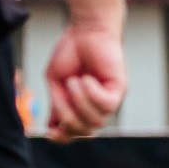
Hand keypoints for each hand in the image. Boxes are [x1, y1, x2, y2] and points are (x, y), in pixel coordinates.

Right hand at [44, 25, 125, 142]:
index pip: (76, 133)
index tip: (49, 133)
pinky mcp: (119, 88)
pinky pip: (106, 105)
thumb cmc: (71, 52)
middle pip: (86, 131)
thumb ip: (57, 104)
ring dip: (79, 102)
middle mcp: (98, 106)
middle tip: (61, 95)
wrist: (85, 29)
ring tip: (74, 81)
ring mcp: (110, 98)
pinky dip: (91, 93)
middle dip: (69, 118)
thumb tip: (52, 129)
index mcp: (81, 106)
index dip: (63, 137)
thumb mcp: (56, 82)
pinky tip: (86, 78)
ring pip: (96, 121)